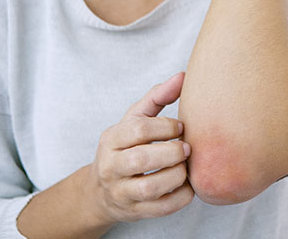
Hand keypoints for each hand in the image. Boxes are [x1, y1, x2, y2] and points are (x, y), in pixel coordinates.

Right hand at [86, 72, 193, 224]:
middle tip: (187, 147)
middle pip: (142, 158)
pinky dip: (181, 196)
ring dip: (177, 174)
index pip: (138, 129)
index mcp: (111, 139)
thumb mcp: (134, 119)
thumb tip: (183, 76)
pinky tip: (187, 184)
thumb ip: (157, 97)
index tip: (180, 126)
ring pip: (151, 186)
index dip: (165, 126)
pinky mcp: (134, 212)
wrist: (100, 191)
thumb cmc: (125, 147)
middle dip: (172, 151)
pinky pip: (162, 209)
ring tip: (185, 165)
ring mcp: (121, 192)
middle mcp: (111, 166)